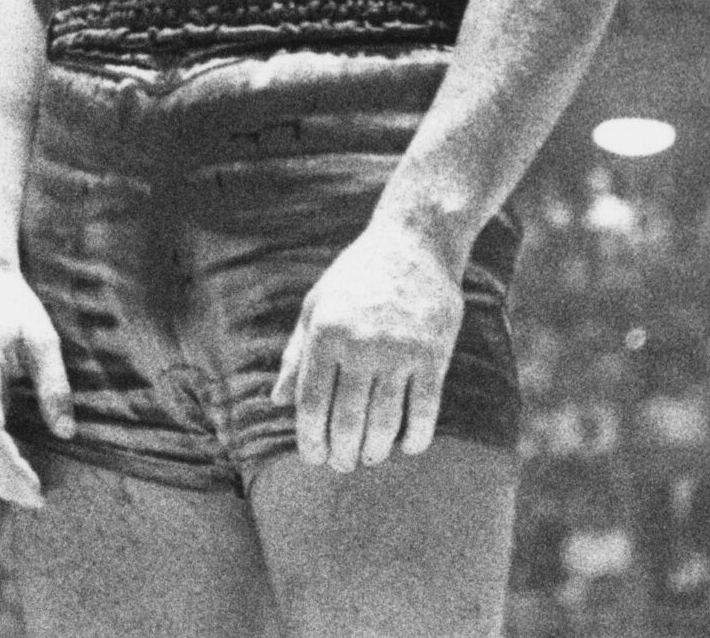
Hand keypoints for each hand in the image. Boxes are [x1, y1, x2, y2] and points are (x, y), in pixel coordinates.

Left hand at [272, 219, 465, 472]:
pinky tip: (407, 447)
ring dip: (375, 448)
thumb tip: (276, 402)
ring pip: (384, 419)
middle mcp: (360, 343)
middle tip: (341, 466)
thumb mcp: (315, 306)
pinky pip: (424, 409)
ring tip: (368, 458)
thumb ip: (295, 355)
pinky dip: (415, 435)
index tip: (312, 458)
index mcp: (325, 332)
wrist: (413, 245)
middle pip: (346, 417)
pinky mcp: (434, 354)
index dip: (310, 436)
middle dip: (341, 451)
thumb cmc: (356, 277)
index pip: (311, 400)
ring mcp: (399, 350)